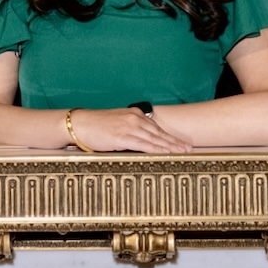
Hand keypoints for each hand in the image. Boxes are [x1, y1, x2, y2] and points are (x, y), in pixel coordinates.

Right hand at [70, 108, 192, 153]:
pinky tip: (165, 153)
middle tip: (188, 148)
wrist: (79, 123)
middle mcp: (134, 119)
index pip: (156, 127)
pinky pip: (143, 145)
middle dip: (174, 142)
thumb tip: (141, 141)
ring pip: (154, 139)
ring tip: (180, 152)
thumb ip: (130, 130)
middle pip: (159, 133)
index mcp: (134, 114)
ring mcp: (129, 127)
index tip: (180, 142)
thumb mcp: (116, 123)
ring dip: (169, 147)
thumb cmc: (95, 126)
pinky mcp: (122, 137)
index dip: (170, 136)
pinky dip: (156, 149)